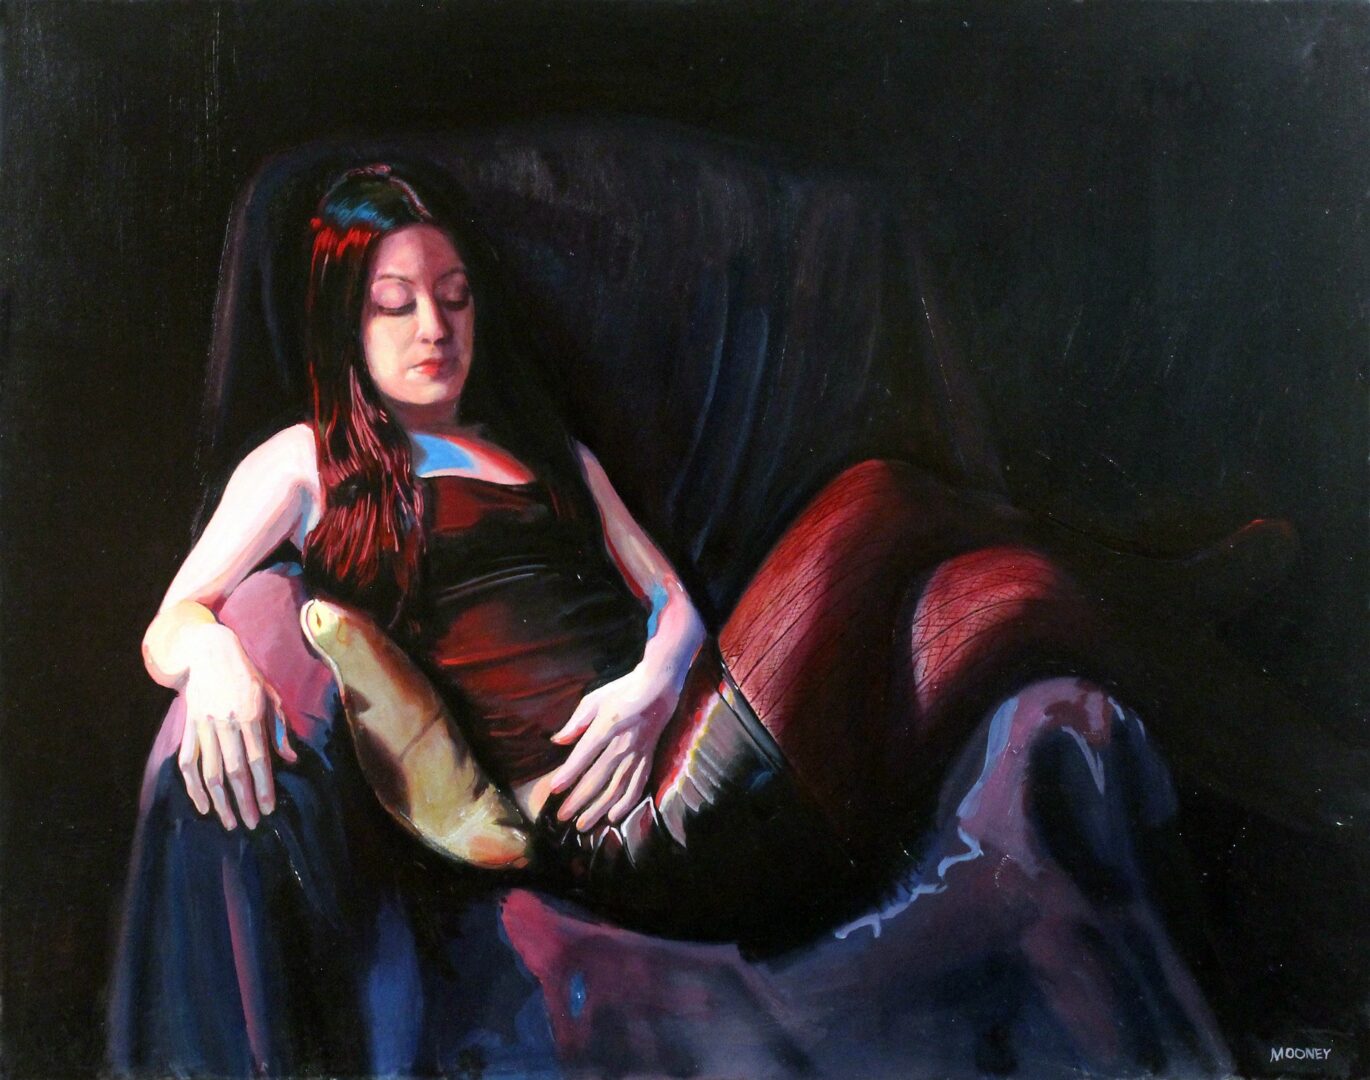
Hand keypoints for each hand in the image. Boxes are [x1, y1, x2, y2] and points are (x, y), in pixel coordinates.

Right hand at [178, 624, 297, 830]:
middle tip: (250, 824)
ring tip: (229, 822)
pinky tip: (203, 805)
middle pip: (234, 771)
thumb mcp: (271, 696)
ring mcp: (203, 726)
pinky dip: (192, 786)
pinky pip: (187, 762)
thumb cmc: (247, 676)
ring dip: (219, 801)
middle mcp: (225, 723)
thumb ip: (280, 729)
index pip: (258, 760)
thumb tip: (290, 761)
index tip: (268, 809)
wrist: (210, 653)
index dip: (263, 787)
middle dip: (243, 801)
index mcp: (250, 715)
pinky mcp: (187, 727)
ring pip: (209, 771)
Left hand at [545, 668, 679, 831]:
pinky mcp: (648, 759)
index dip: (569, 773)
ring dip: (598, 809)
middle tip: (562, 816)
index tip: (554, 789)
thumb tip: (557, 741)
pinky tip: (613, 817)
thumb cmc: (622, 691)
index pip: (584, 755)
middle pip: (598, 778)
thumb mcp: (594, 699)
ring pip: (616, 788)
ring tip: (582, 825)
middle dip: (578, 800)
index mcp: (607, 726)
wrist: (659, 688)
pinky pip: (637, 786)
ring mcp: (637, 754)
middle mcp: (622, 744)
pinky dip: (626, 804)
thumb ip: (576, 722)